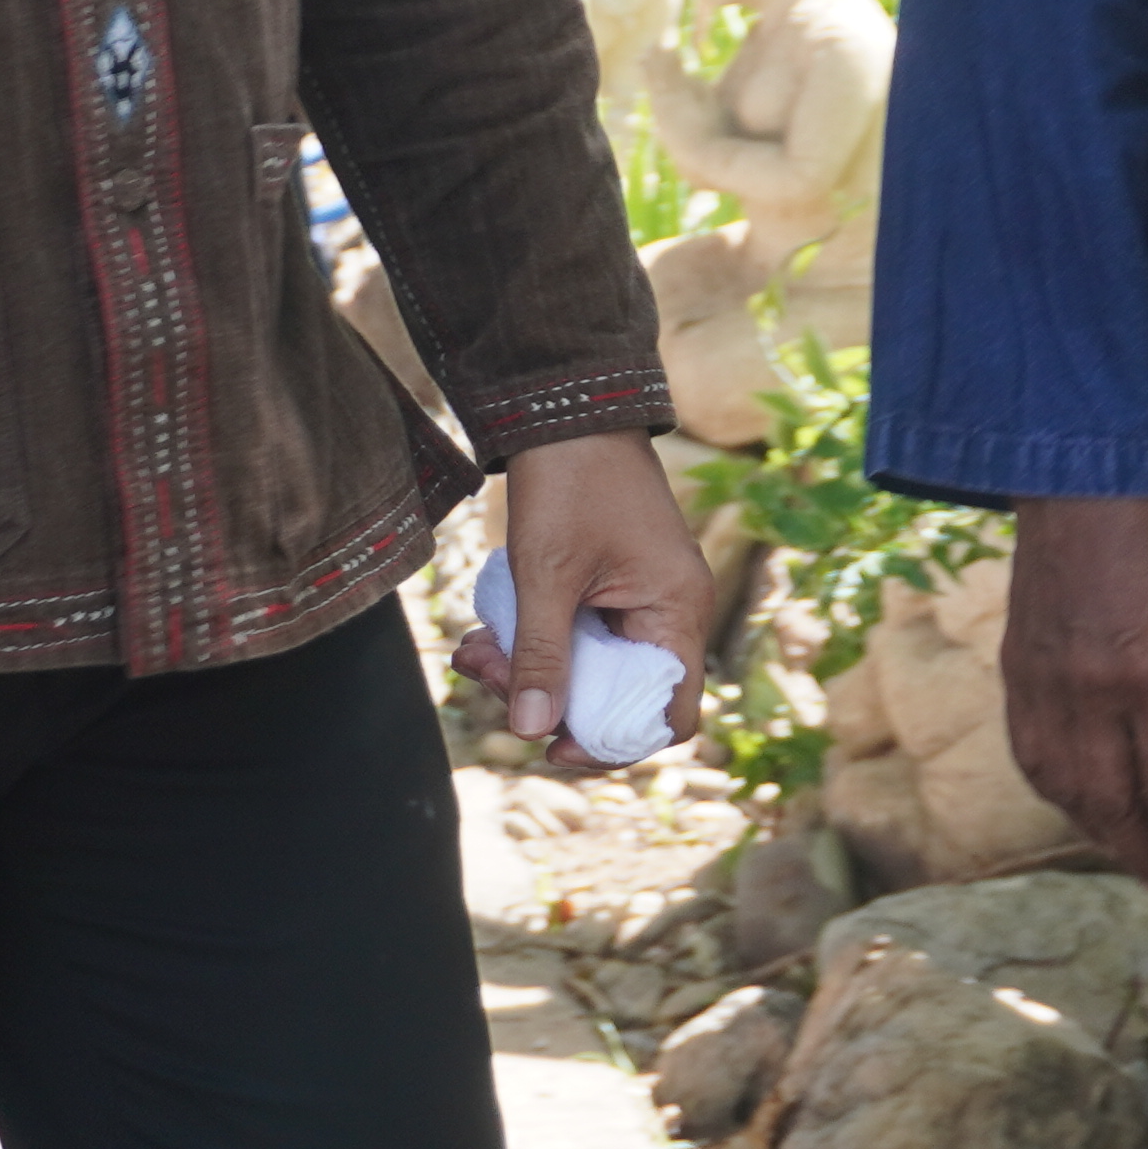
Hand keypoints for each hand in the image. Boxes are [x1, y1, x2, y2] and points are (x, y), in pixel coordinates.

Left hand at [456, 427, 718, 772]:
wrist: (566, 404)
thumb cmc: (568, 482)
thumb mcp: (547, 575)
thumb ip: (540, 657)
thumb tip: (530, 733)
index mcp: (677, 611)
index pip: (669, 714)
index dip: (613, 742)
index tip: (552, 744)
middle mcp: (669, 609)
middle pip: (618, 695)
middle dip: (548, 699)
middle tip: (483, 676)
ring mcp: (640, 595)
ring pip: (589, 667)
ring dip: (529, 670)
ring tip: (470, 653)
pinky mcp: (611, 582)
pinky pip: (578, 635)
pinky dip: (534, 641)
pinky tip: (483, 635)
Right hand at [1002, 492, 1147, 890]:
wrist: (1085, 481)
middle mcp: (1092, 694)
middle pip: (1113, 802)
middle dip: (1142, 852)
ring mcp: (1045, 685)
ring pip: (1063, 787)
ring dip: (1095, 832)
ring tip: (1127, 852)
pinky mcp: (1015, 670)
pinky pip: (1029, 753)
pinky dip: (1054, 791)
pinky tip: (1076, 803)